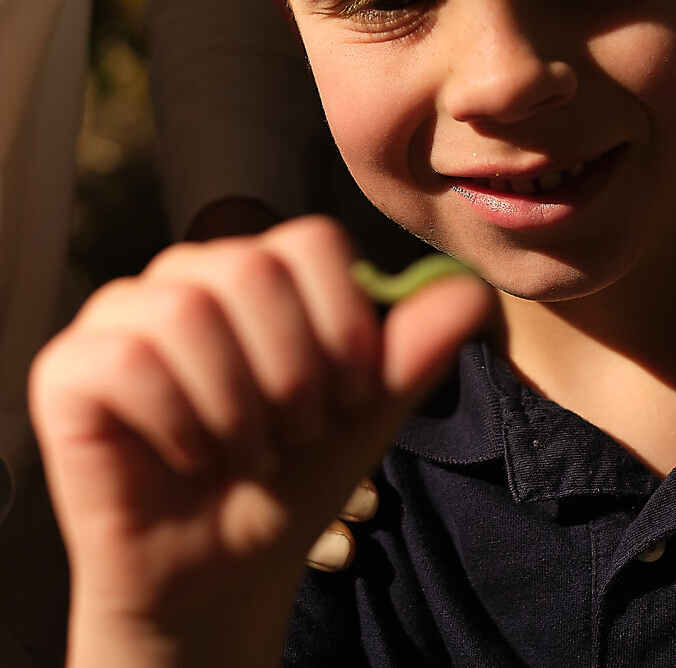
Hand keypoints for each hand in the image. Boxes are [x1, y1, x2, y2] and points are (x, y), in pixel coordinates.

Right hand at [29, 217, 490, 667]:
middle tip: (293, 432)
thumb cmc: (290, 477)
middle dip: (294, 372)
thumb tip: (471, 292)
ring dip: (238, 405)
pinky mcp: (70, 367)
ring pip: (188, 310)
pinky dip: (179, 423)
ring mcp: (123, 314)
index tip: (348, 396)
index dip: (344, 326)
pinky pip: (127, 362)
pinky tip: (191, 456)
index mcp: (258, 270)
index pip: (313, 242)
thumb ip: (416, 349)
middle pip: (253, 267)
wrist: (222, 568)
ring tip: (245, 450)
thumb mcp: (366, 413)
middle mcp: (188, 275)